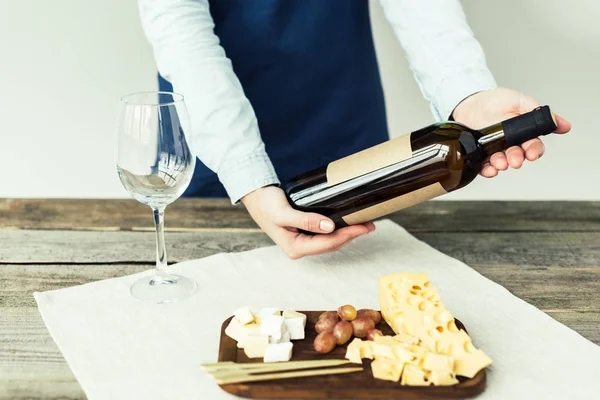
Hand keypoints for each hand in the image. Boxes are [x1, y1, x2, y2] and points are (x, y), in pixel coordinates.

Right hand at [241, 186, 374, 258]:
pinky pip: (325, 235)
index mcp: (295, 247)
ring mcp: (302, 242)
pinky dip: (338, 229)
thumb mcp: (284, 212)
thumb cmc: (266, 204)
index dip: (347, 235)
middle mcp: (299, 248)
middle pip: (332, 245)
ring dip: (347, 233)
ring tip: (364, 224)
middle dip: (351, 235)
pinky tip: (347, 224)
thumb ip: (306, 220)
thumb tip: (330, 227)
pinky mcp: (304, 234)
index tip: (362, 227)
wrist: (255, 197)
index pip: (327, 243)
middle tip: (370, 225)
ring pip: (330, 241)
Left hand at [452, 88, 570, 176]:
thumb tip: (564, 125)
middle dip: (517, 159)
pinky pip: (484, 166)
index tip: (532, 154)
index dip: (534, 151)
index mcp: (522, 134)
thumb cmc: (496, 101)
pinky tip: (490, 169)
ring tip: (500, 163)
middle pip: (517, 156)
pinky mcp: (479, 153)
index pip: (533, 146)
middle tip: (515, 160)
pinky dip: (488, 170)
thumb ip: (538, 113)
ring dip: (502, 165)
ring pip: (501, 163)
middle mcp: (509, 144)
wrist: (471, 101)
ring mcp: (494, 150)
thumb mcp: (520, 102)